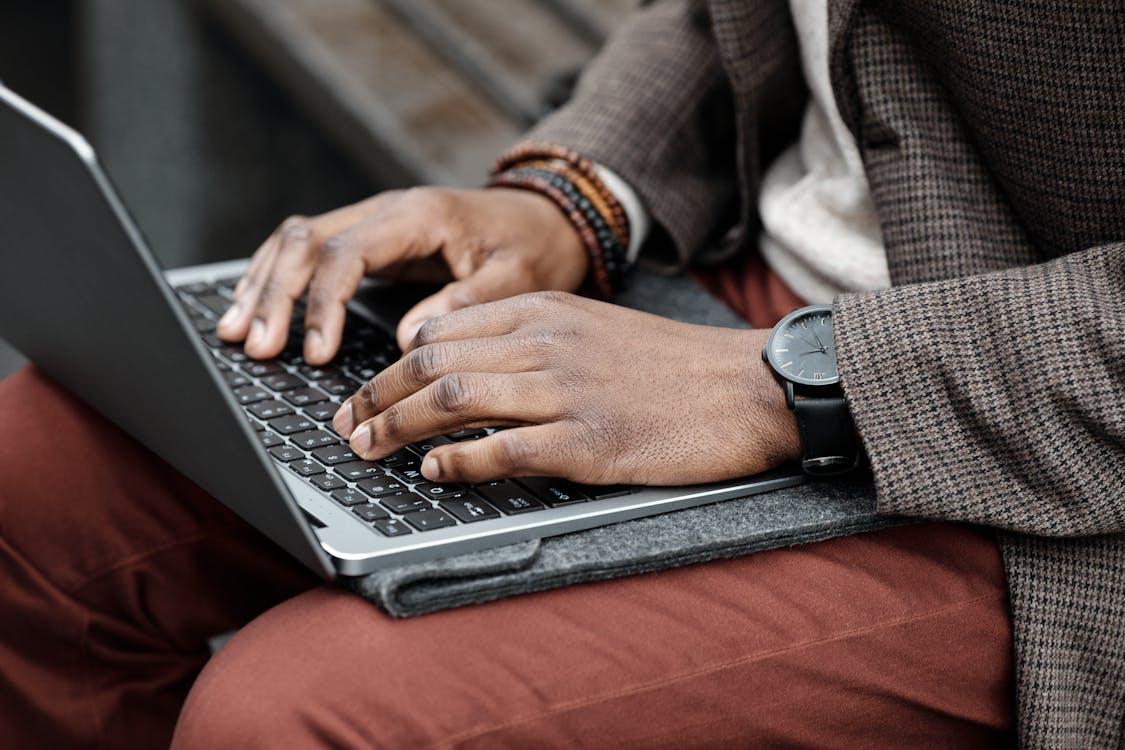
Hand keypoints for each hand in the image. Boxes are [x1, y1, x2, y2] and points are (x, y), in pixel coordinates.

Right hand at [216, 187, 587, 362]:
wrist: (545, 220)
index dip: (323, 303)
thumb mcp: (514, 278)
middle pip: (306, 241)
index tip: (315, 353)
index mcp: (417, 216)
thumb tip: (409, 341)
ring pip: (297, 241)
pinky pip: (309, 249)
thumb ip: (464, 303)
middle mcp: (386, 210)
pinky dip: (277, 277)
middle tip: (257, 347)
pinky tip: (255, 307)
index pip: (346, 253)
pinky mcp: (370, 239)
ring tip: (237, 333)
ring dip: (264, 285)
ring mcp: (373, 221)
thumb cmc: (532, 249)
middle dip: (275, 295)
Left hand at [331, 292, 800, 484]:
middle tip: (345, 427)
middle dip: (376, 397)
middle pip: (432, 363)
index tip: (363, 394)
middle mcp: (546, 343)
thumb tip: (456, 360)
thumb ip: (527, 336)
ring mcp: (567, 391)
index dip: (387, 366)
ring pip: (455, 399)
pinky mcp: (591, 440)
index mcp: (544, 311)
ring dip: (398, 427)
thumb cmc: (670, 364)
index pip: (439, 332)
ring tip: (368, 450)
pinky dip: (458, 460)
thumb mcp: (592, 327)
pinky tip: (434, 471)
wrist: (746, 386)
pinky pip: (505, 448)